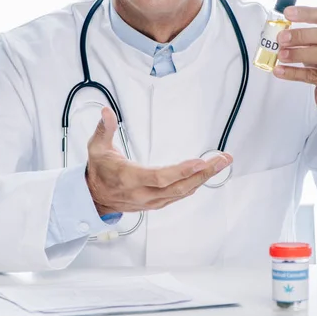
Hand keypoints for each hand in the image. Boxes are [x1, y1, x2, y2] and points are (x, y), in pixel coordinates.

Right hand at [85, 107, 232, 215]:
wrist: (94, 196)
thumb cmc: (99, 171)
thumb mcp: (96, 147)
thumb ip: (104, 129)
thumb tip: (106, 112)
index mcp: (129, 178)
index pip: (159, 177)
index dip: (181, 171)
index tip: (199, 162)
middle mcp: (143, 193)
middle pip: (179, 186)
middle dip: (203, 173)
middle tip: (222, 160)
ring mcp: (151, 201)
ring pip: (182, 192)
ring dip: (203, 179)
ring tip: (220, 164)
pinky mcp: (156, 203)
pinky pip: (179, 195)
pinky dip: (194, 185)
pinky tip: (205, 175)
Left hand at [274, 5, 316, 117]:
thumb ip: (305, 39)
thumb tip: (280, 32)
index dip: (308, 13)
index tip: (288, 13)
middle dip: (302, 35)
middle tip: (282, 38)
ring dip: (298, 53)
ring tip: (281, 55)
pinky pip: (314, 76)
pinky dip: (294, 73)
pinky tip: (280, 71)